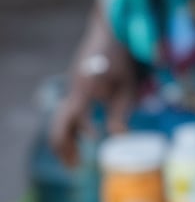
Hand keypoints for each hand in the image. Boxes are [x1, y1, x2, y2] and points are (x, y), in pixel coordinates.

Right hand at [50, 14, 137, 165]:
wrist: (109, 34)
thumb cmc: (122, 60)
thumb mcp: (127, 87)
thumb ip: (120, 112)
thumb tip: (118, 138)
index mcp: (84, 87)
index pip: (75, 115)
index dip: (81, 130)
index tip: (93, 140)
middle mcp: (73, 90)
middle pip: (60, 122)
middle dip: (65, 146)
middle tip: (74, 168)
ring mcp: (73, 90)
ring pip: (62, 121)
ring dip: (67, 142)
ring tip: (74, 163)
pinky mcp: (77, 92)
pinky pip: (69, 115)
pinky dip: (71, 131)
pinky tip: (81, 144)